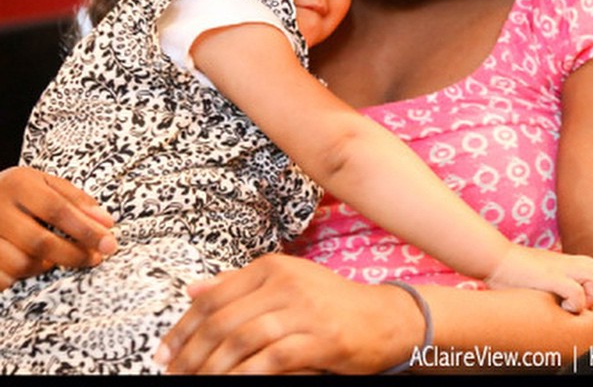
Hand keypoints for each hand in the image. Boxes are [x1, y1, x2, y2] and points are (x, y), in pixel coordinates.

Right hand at [0, 166, 117, 288]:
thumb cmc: (18, 193)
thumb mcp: (45, 184)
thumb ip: (77, 201)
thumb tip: (107, 223)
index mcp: (18, 183)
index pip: (58, 210)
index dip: (87, 230)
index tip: (110, 244)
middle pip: (41, 242)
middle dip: (74, 254)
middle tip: (96, 259)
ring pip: (22, 264)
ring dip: (47, 265)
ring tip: (57, 257)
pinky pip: (3, 279)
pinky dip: (21, 277)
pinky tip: (30, 264)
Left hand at [154, 253, 425, 373]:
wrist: (381, 316)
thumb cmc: (328, 301)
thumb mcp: (285, 282)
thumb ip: (238, 284)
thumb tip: (193, 289)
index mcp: (271, 266)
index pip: (215, 296)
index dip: (184, 326)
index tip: (164, 351)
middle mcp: (284, 282)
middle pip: (223, 319)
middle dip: (191, 352)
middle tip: (173, 374)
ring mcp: (303, 308)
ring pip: (242, 339)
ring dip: (212, 368)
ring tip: (195, 383)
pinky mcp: (320, 337)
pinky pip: (271, 359)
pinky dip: (245, 376)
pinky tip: (229, 386)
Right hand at [485, 244, 592, 312]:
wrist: (491, 257)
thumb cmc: (505, 269)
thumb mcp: (529, 270)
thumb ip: (544, 276)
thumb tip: (546, 290)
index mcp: (558, 262)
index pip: (592, 267)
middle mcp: (561, 263)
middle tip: (583, 303)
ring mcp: (556, 268)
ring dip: (590, 294)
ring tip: (575, 304)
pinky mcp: (549, 277)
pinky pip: (576, 291)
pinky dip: (576, 302)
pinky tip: (563, 306)